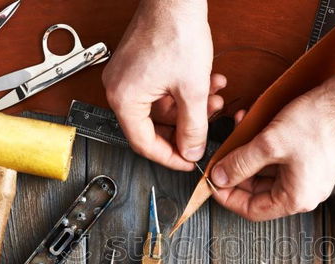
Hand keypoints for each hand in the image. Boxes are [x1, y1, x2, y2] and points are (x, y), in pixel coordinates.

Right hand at [102, 0, 224, 170]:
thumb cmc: (176, 31)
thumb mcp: (193, 90)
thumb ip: (193, 128)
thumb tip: (191, 151)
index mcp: (124, 99)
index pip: (144, 144)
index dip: (170, 157)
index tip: (188, 162)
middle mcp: (119, 89)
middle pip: (154, 127)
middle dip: (186, 127)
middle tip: (206, 131)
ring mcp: (128, 76)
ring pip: (162, 107)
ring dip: (190, 107)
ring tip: (215, 100)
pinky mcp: (139, 65)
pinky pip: (161, 90)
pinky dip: (184, 91)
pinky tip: (208, 84)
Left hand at [210, 83, 334, 220]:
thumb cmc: (320, 123)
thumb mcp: (269, 144)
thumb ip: (240, 163)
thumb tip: (220, 177)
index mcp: (295, 199)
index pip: (251, 210)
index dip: (228, 197)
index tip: (212, 182)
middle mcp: (303, 193)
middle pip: (257, 192)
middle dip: (236, 172)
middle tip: (220, 158)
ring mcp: (307, 177)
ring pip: (266, 174)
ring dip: (248, 156)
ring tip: (237, 135)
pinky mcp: (309, 161)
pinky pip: (278, 162)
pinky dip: (263, 149)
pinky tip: (253, 129)